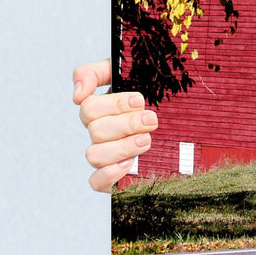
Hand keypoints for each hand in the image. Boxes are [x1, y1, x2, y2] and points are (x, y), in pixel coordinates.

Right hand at [73, 60, 157, 192]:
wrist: (178, 114)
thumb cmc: (149, 90)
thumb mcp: (124, 71)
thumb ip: (94, 73)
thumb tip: (77, 95)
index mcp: (100, 109)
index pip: (89, 107)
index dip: (114, 105)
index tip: (139, 101)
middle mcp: (100, 132)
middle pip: (96, 131)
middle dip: (126, 124)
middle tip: (151, 120)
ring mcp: (106, 154)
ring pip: (94, 156)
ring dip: (122, 147)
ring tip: (147, 140)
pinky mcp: (114, 176)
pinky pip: (96, 182)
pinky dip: (109, 175)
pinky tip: (129, 164)